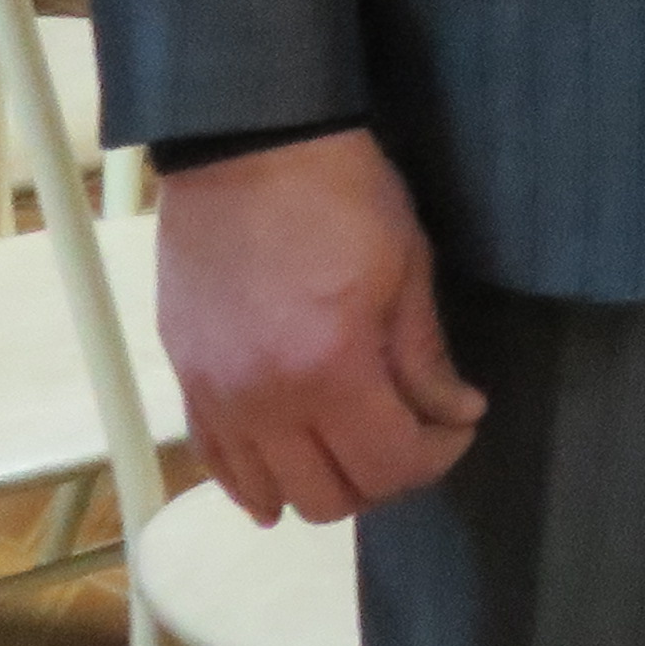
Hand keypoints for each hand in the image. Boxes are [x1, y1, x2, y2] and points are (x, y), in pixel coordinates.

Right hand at [153, 127, 484, 524]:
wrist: (246, 148)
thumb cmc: (342, 194)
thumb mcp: (407, 266)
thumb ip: (426, 357)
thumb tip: (458, 414)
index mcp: (330, 370)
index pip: (390, 464)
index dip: (437, 457)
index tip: (457, 426)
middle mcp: (265, 401)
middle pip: (330, 497)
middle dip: (386, 476)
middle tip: (411, 435)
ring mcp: (216, 397)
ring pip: (272, 494)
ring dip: (323, 484)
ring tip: (354, 445)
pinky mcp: (186, 381)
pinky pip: (217, 465)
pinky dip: (255, 481)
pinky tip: (286, 470)